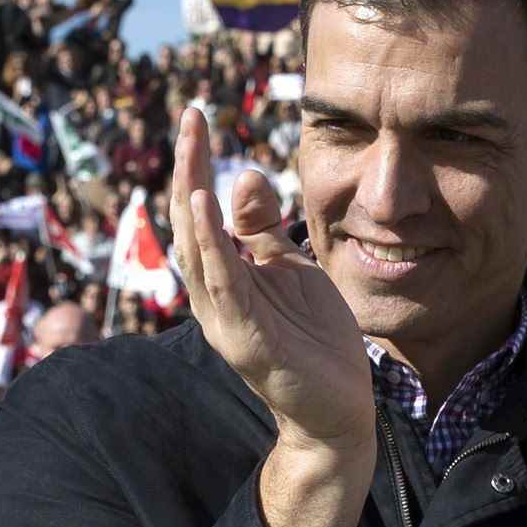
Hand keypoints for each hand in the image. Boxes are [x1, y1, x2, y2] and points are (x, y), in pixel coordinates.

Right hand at [171, 106, 372, 455]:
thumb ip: (263, 228)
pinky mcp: (244, 339)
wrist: (338, 410)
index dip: (196, 163)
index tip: (196, 116)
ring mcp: (224, 318)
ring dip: (193, 198)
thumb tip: (242, 175)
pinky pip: (222, 283)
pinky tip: (207, 208)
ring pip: (197, 250)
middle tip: (191, 118)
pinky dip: (212, 245)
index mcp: (224, 276)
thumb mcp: (291, 269)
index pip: (200, 210)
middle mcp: (213, 295)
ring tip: (192, 153)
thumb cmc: (313, 340)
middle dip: (189, 167)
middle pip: (189, 222)